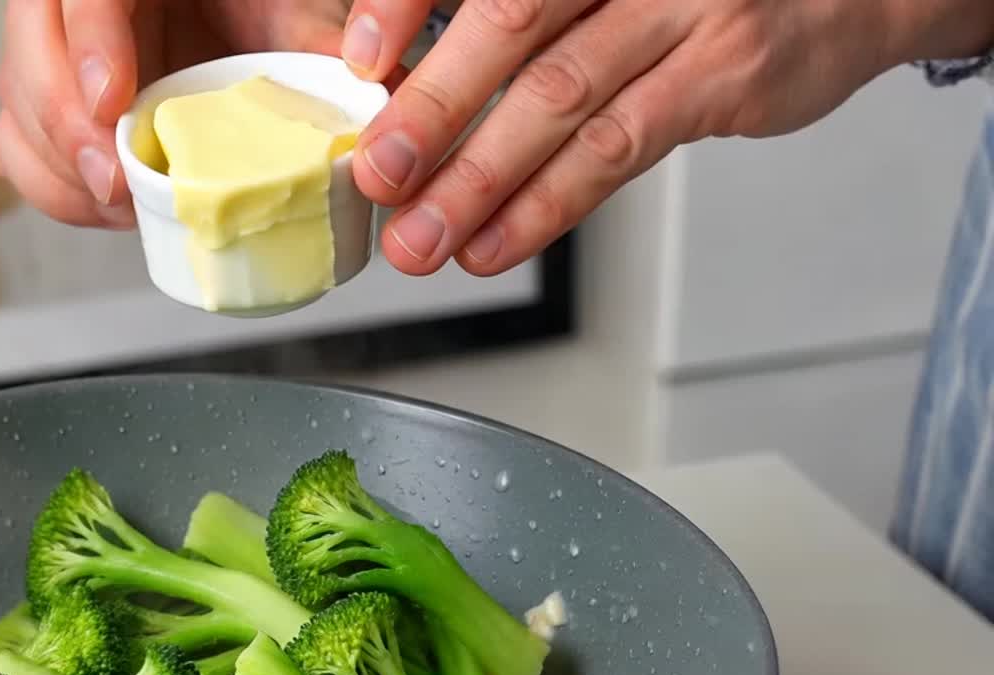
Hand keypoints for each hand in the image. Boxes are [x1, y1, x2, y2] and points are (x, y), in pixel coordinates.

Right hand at [0, 0, 359, 229]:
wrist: (228, 16)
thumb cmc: (248, 1)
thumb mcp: (282, 2)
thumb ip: (309, 32)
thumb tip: (364, 85)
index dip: (87, 44)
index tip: (112, 102)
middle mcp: (73, 4)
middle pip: (27, 50)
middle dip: (63, 125)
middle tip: (113, 183)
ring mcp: (55, 54)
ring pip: (15, 105)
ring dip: (59, 169)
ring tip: (118, 206)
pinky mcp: (51, 105)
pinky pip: (17, 148)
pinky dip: (56, 188)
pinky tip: (109, 208)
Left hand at [345, 0, 993, 277]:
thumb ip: (524, 21)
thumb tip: (406, 88)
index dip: (408, 4)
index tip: (359, 60)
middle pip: (510, 25)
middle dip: (431, 108)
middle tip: (378, 173)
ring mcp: (681, 7)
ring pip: (558, 98)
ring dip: (478, 180)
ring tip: (422, 239)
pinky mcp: (721, 71)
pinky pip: (617, 148)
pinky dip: (547, 204)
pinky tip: (496, 244)